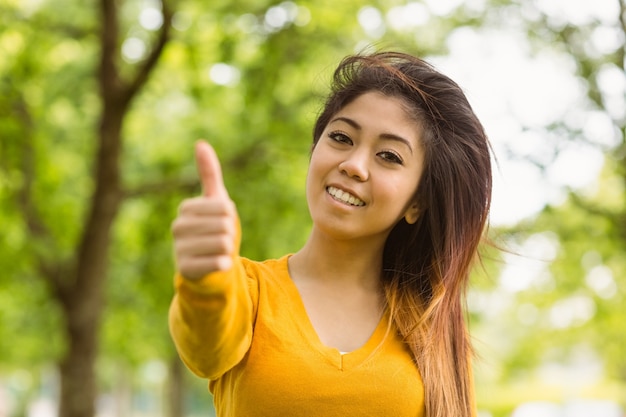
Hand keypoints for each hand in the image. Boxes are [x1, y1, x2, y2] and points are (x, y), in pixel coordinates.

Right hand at [172, 141, 237, 279]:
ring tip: (218, 252)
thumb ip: (209, 173)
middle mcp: (178, 227)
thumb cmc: (213, 229)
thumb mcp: (214, 200)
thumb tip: (200, 143)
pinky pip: (217, 262)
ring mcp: (179, 249)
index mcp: (186, 208)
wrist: (207, 266)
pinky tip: (219, 264)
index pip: (225, 207)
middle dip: (230, 234)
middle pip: (225, 225)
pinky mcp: (185, 270)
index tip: (221, 222)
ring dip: (229, 250)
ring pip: (223, 243)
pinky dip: (224, 264)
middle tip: (221, 240)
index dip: (230, 216)